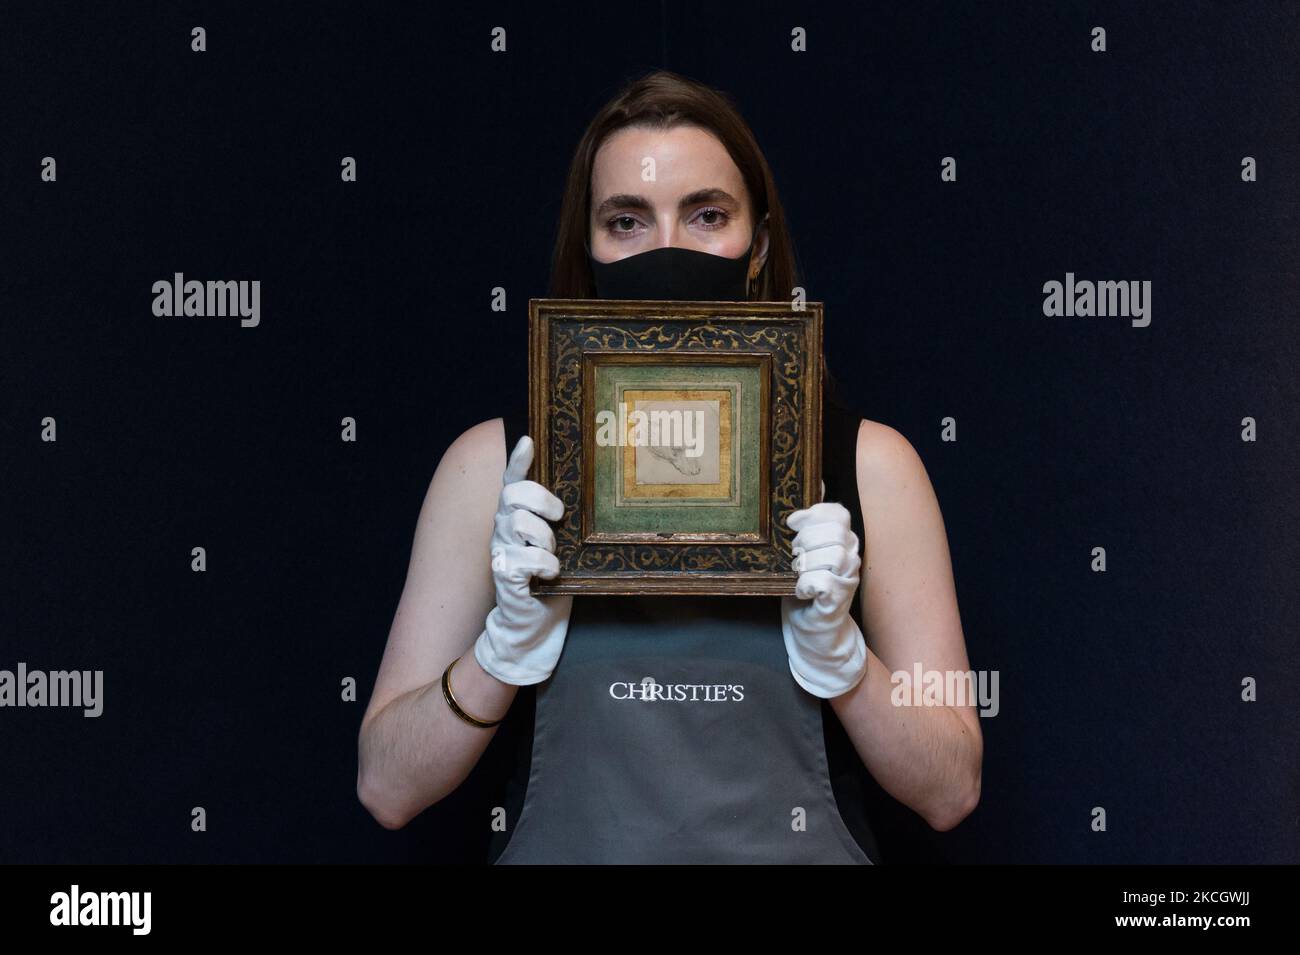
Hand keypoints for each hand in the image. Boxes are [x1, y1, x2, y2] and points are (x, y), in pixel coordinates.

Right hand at [472, 435, 573, 685]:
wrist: (535, 628)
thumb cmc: (552, 583)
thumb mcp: (561, 545)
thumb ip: (560, 522)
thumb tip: (586, 493)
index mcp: (517, 517)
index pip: (512, 481)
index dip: (518, 460)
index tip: (528, 440)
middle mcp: (503, 530)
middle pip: (514, 494)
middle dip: (540, 500)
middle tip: (558, 517)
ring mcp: (501, 551)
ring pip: (519, 523)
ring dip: (544, 539)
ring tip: (554, 556)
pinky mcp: (504, 576)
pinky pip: (522, 558)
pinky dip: (543, 565)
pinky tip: (550, 575)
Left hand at [780, 490, 867, 698]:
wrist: (813, 629)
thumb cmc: (806, 587)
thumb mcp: (804, 550)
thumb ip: (811, 521)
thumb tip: (817, 482)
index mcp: (844, 539)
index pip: (837, 512)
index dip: (813, 514)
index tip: (792, 524)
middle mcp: (852, 556)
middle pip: (833, 532)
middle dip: (805, 540)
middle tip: (794, 556)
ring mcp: (848, 579)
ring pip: (832, 555)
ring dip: (806, 563)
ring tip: (798, 573)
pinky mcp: (839, 600)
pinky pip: (823, 581)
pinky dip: (806, 584)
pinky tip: (801, 590)